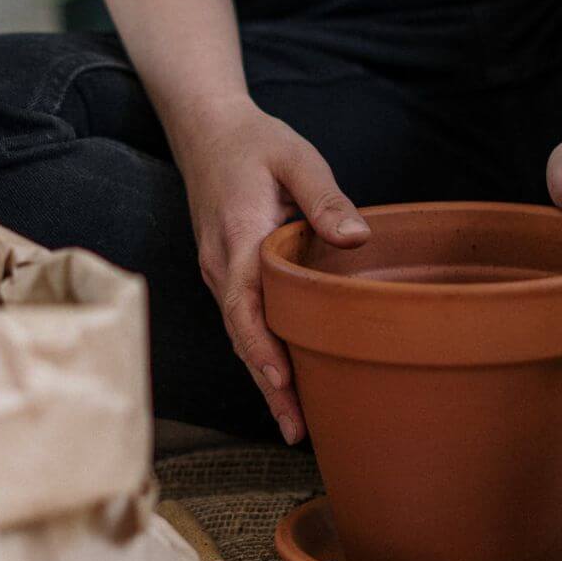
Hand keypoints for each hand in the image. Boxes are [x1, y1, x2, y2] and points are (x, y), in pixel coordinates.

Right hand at [170, 98, 369, 443]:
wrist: (205, 129)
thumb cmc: (255, 142)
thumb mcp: (296, 157)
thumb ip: (325, 198)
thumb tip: (356, 237)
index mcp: (238, 239)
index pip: (245, 307)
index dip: (262, 350)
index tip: (283, 384)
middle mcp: (220, 265)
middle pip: (241, 337)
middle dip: (267, 386)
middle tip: (299, 431)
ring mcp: (218, 272)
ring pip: (240, 335)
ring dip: (263, 378)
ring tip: (295, 423)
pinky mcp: (225, 273)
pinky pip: (241, 322)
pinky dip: (259, 354)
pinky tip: (282, 379)